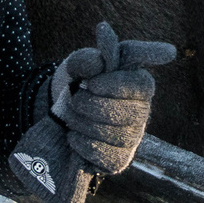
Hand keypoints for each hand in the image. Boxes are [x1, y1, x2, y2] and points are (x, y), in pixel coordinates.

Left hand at [51, 22, 175, 176]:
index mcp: (139, 82)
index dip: (114, 85)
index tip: (91, 82)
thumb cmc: (79, 83)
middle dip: (94, 105)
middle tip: (76, 98)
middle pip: (129, 113)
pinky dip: (85, 145)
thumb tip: (102, 43)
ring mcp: (133, 137)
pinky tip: (74, 136)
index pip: (139, 84)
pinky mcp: (120, 159)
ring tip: (72, 116)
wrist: (61, 115)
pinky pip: (107, 156)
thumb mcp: (78, 65)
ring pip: (117, 135)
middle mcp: (142, 110)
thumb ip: (89, 57)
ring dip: (85, 124)